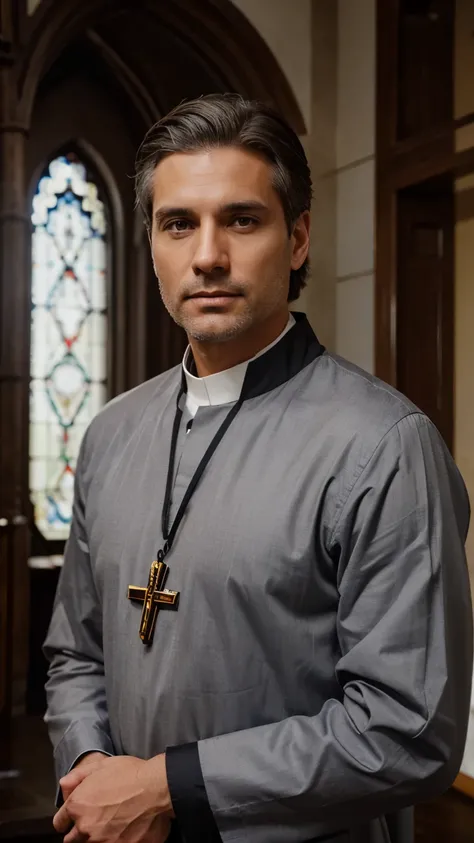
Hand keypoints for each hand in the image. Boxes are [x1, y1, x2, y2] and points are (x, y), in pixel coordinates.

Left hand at [53, 754, 172, 842]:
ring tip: (111, 827)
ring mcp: (102, 842)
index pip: (60, 822)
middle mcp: (85, 828)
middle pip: (72, 840)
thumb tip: (64, 785)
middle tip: (95, 822)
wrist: (158, 787)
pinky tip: (124, 833)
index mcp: (78, 806)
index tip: (73, 819)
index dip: (67, 819)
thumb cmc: (132, 774)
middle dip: (80, 832)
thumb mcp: (102, 765)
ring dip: (96, 839)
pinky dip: (115, 842)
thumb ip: (78, 776)